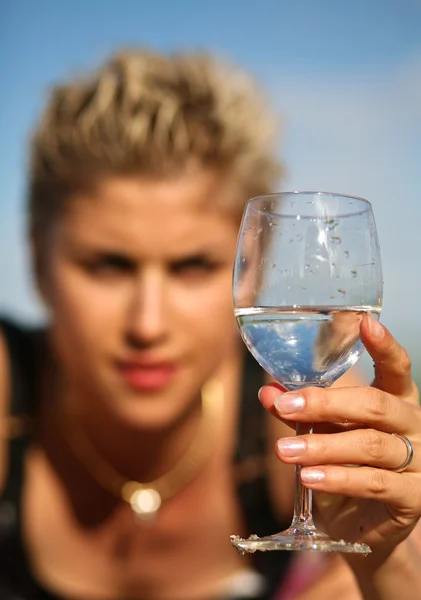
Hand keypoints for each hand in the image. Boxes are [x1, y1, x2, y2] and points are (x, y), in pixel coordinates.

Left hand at [258, 316, 420, 559]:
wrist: (362, 525)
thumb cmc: (345, 466)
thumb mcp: (323, 432)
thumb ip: (301, 412)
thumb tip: (268, 392)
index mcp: (396, 400)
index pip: (396, 367)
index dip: (384, 345)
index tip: (366, 322)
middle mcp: (412, 424)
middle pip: (374, 404)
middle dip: (325, 403)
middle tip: (285, 406)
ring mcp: (419, 461)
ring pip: (370, 445)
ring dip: (322, 446)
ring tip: (285, 450)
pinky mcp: (413, 498)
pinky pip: (374, 483)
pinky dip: (338, 477)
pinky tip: (308, 476)